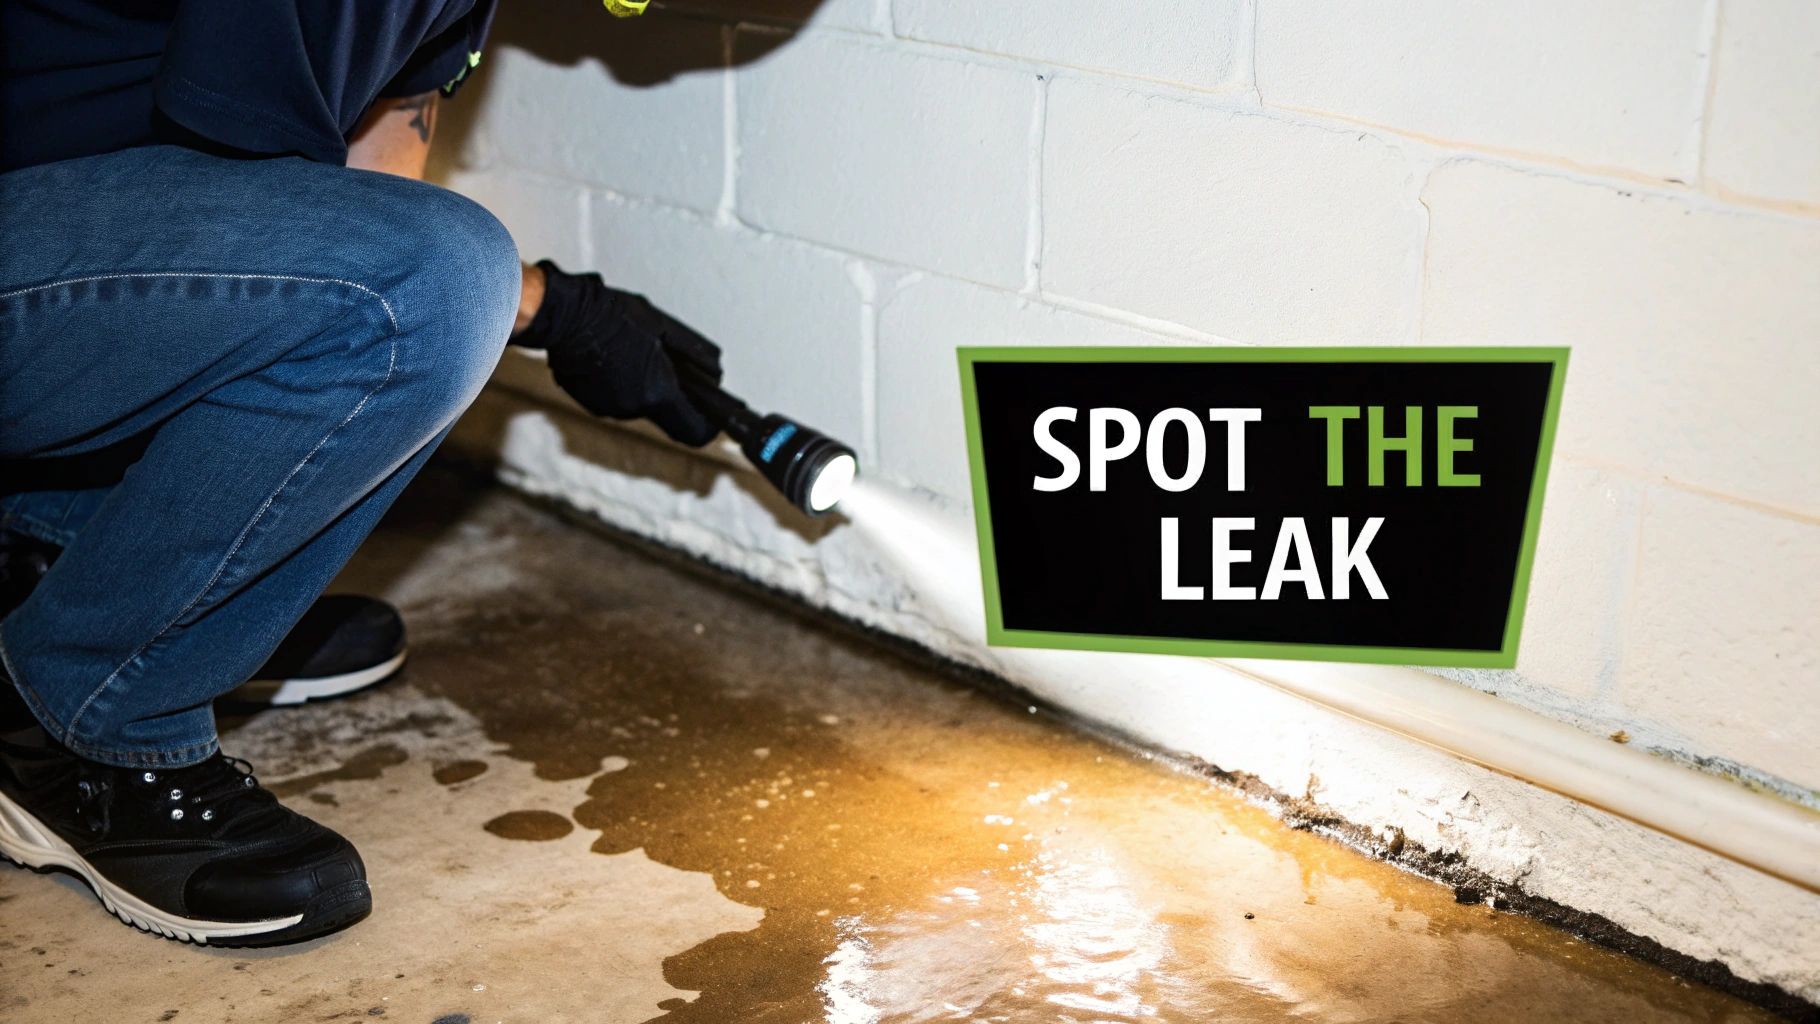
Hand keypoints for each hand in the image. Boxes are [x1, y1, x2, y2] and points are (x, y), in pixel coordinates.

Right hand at [512, 260, 723, 446]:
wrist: (564, 315)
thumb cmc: (612, 315)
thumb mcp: (662, 326)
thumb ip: (693, 352)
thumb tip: (715, 370)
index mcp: (655, 392)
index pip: (694, 430)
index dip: (708, 425)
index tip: (712, 414)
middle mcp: (632, 408)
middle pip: (664, 411)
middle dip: (669, 391)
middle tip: (664, 361)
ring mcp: (608, 408)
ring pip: (637, 403)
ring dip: (641, 383)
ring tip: (631, 350)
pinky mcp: (588, 402)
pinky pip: (613, 398)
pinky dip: (618, 382)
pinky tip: (610, 357)